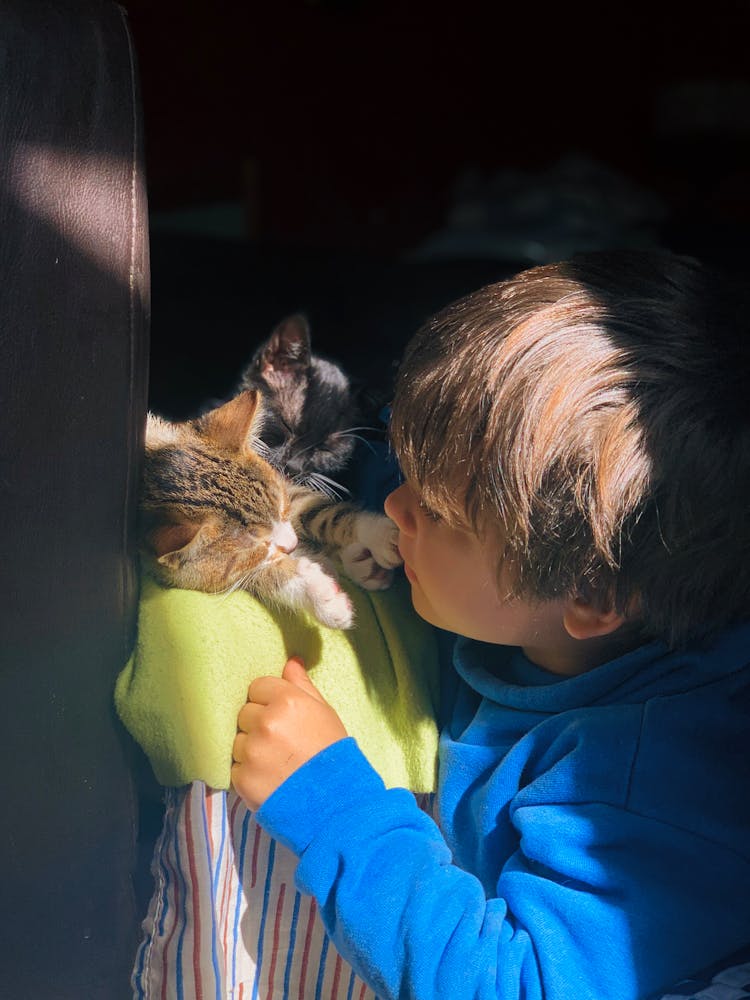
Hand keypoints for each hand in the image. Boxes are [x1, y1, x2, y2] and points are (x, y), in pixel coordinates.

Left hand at [231, 656, 347, 810]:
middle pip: (245, 712)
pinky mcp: (242, 778)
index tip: (283, 717)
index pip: (257, 687)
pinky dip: (247, 771)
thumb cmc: (334, 755)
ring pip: (237, 739)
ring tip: (275, 762)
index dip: (269, 701)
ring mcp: (252, 751)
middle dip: (258, 724)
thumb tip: (290, 662)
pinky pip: (234, 766)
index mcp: (288, 701)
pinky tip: (269, 777)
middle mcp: (266, 722)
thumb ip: (303, 686)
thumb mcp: (325, 713)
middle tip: (280, 742)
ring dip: (250, 748)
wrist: (337, 805)